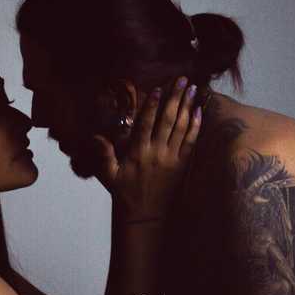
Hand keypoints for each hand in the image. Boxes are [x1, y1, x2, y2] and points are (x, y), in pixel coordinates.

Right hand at [94, 77, 201, 220]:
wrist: (144, 215)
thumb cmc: (124, 194)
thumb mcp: (109, 175)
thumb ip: (104, 155)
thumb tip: (95, 136)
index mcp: (138, 153)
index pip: (145, 124)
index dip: (152, 105)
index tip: (158, 88)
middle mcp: (156, 153)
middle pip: (168, 120)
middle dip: (175, 98)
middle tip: (182, 79)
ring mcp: (171, 159)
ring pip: (181, 128)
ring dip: (188, 107)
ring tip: (192, 89)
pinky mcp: (182, 166)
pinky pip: (191, 143)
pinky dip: (196, 127)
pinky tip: (199, 112)